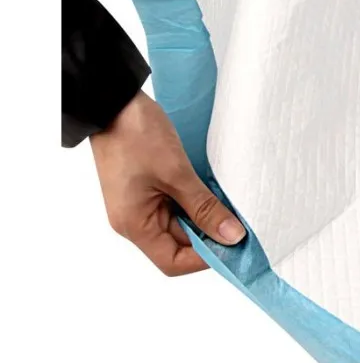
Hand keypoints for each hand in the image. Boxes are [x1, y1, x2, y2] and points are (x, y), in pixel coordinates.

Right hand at [90, 90, 245, 275]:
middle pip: (179, 244)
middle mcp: (135, 221)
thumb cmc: (137, 136)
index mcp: (135, 225)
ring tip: (231, 205)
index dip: (205, 259)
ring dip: (205, 217)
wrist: (114, 101)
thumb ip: (204, 207)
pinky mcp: (148, 188)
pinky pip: (176, 205)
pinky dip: (196, 202)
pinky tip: (215, 192)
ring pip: (180, 224)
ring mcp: (141, 204)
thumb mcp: (176, 173)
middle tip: (242, 222)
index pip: (173, 262)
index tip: (235, 245)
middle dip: (210, 236)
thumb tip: (231, 236)